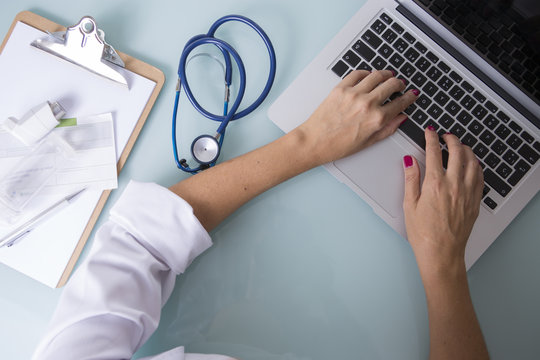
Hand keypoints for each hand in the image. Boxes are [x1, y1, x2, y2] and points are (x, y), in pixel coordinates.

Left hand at [296, 70, 417, 165]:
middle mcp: (367, 104)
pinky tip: (369, 76)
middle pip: (392, 85)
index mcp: (377, 119)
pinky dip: (366, 73)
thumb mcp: (368, 142)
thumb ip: (388, 129)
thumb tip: (401, 118)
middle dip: (399, 84)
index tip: (411, 94)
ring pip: (377, 75)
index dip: (409, 97)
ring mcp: (353, 94)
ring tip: (388, 76)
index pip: (401, 103)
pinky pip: (358, 73)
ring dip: (386, 74)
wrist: (314, 141)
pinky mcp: (340, 88)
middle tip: (400, 85)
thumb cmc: (337, 146)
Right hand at [402, 127, 483, 273]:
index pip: (434, 152)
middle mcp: (453, 185)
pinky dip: (476, 165)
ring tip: (460, 146)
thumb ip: (411, 179)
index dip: (431, 138)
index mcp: (434, 184)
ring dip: (466, 150)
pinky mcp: (474, 202)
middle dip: (451, 139)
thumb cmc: (423, 233)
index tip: (429, 132)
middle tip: (445, 136)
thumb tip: (409, 162)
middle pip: (457, 152)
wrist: (441, 253)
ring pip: (472, 162)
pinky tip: (472, 164)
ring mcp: (467, 193)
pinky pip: (479, 177)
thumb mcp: (409, 205)